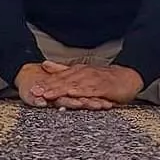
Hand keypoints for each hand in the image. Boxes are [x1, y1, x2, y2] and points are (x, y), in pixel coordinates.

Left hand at [27, 62, 143, 108]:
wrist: (128, 77)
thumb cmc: (104, 78)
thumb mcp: (81, 73)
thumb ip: (63, 69)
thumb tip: (45, 64)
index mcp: (76, 72)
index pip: (58, 79)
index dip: (44, 84)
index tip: (31, 89)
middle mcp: (82, 74)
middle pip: (62, 82)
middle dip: (47, 87)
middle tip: (34, 93)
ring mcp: (93, 80)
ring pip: (73, 85)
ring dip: (60, 90)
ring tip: (48, 95)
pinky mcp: (103, 86)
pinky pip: (90, 90)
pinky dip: (81, 92)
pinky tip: (72, 94)